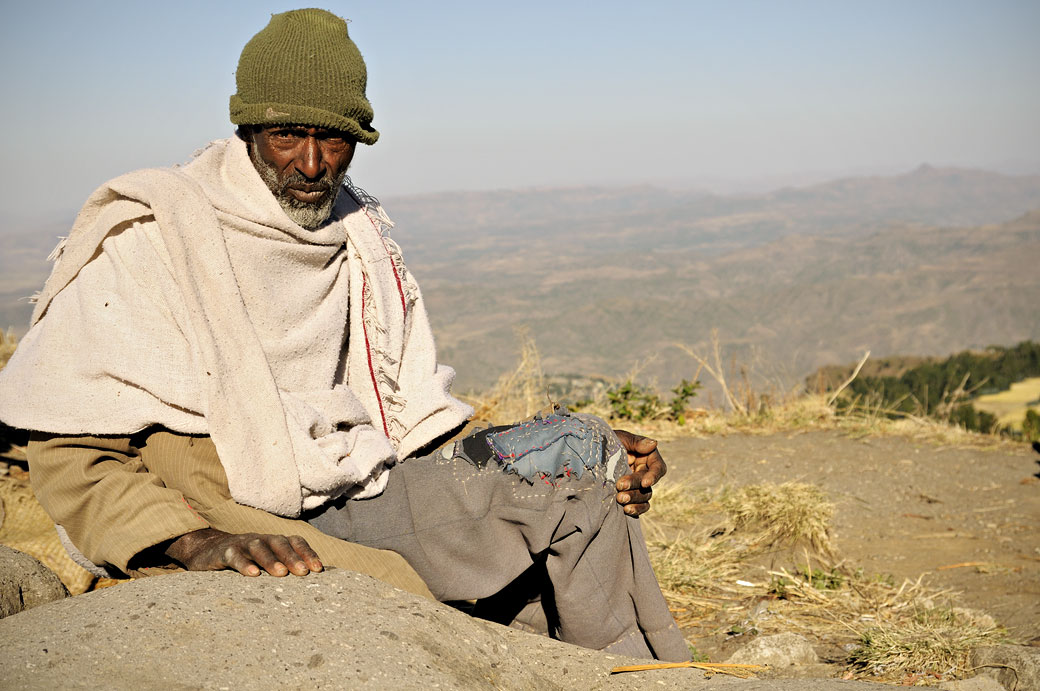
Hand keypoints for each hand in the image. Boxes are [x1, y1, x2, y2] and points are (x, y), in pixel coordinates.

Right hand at [164, 528, 322, 576]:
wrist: (207, 551)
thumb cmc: (244, 560)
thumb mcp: (264, 561)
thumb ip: (283, 567)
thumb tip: (311, 583)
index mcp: (274, 541)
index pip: (295, 542)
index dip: (307, 553)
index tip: (318, 569)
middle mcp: (261, 539)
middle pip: (279, 543)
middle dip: (292, 557)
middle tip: (303, 572)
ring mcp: (242, 544)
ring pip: (259, 547)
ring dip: (271, 560)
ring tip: (281, 574)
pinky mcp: (224, 552)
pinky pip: (234, 556)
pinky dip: (243, 564)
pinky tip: (252, 575)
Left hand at [613, 429, 666, 516]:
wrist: (589, 453)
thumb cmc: (606, 440)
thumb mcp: (620, 438)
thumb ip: (636, 442)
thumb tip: (654, 443)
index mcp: (646, 457)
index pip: (658, 468)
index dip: (654, 476)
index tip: (645, 482)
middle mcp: (644, 472)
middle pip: (648, 484)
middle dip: (635, 486)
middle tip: (620, 486)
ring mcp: (637, 485)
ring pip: (644, 496)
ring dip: (634, 499)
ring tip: (620, 499)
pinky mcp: (629, 495)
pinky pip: (639, 506)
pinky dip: (635, 509)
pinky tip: (626, 510)